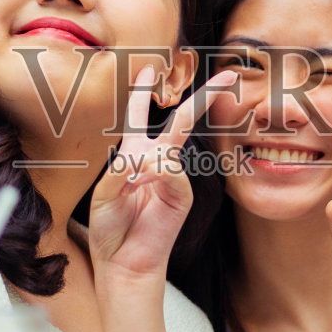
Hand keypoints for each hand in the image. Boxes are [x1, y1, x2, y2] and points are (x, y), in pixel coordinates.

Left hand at [87, 64, 236, 286]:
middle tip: (229, 75)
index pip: (139, 116)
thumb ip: (120, 171)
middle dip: (204, 97)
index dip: (143, 93)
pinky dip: (155, 176)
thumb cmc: (109, 228)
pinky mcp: (181, 195)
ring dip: (146, 164)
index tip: (148, 69)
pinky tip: (143, 189)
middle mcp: (156, 161)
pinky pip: (171, 172)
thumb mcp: (102, 195)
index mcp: (133, 154)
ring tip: (130, 190)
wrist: (122, 262)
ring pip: (169, 149)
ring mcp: (172, 177)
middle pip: (182, 121)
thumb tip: (148, 158)